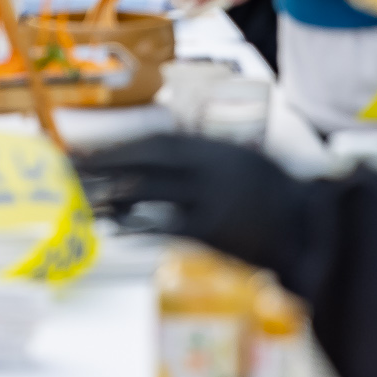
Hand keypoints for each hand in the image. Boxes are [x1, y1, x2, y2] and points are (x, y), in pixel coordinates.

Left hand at [75, 134, 308, 267]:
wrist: (310, 226)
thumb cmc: (272, 190)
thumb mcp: (238, 157)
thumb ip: (198, 153)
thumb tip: (151, 154)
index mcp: (214, 147)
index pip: (154, 143)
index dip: (116, 146)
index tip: (85, 148)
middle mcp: (210, 169)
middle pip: (144, 166)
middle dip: (103, 168)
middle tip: (67, 171)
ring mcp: (211, 201)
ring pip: (150, 196)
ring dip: (112, 197)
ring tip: (80, 199)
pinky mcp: (214, 233)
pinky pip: (165, 229)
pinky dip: (138, 227)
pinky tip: (113, 227)